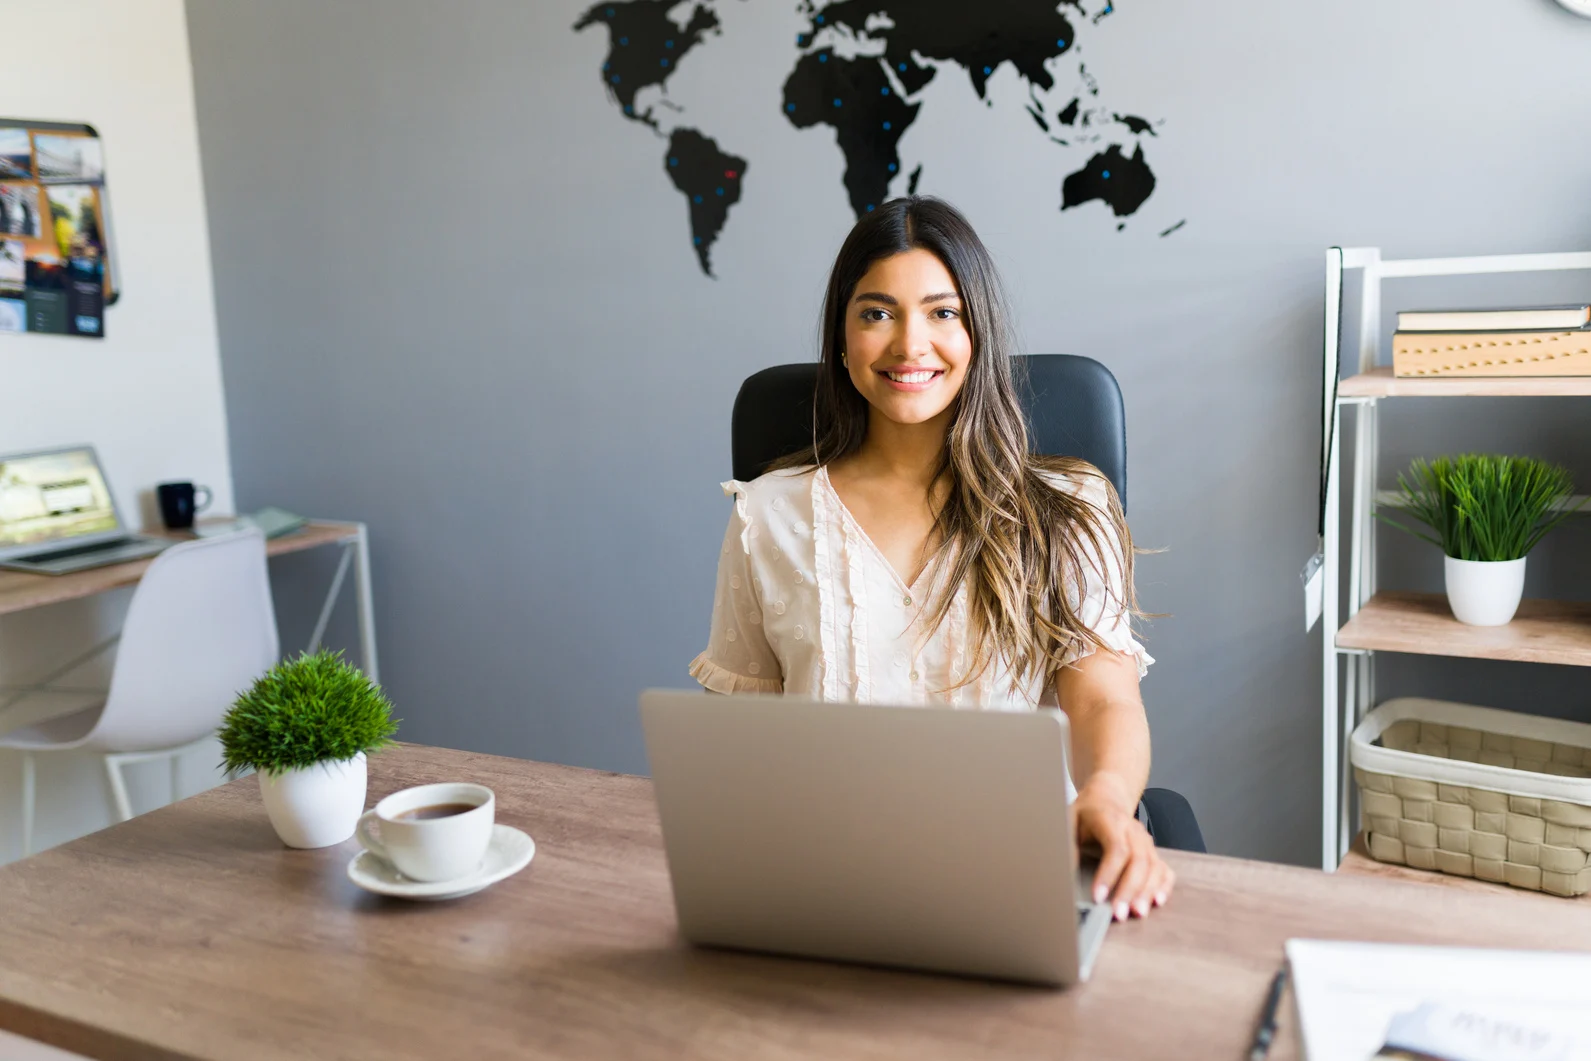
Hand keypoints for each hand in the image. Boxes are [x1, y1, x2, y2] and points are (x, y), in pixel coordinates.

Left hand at [1071, 775, 1174, 920]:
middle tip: (1119, 913)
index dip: (1108, 874)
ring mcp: (1145, 841)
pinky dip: (1163, 886)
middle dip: (1129, 890)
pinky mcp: (1153, 852)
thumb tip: (1064, 875)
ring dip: (1147, 892)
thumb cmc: (1086, 815)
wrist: (1106, 800)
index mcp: (1110, 820)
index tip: (1098, 897)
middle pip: (1138, 861)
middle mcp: (1132, 830)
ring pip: (1154, 867)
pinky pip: (1164, 870)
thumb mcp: (1069, 823)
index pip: (1116, 848)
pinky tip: (1157, 901)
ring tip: (1137, 913)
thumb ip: (1068, 848)